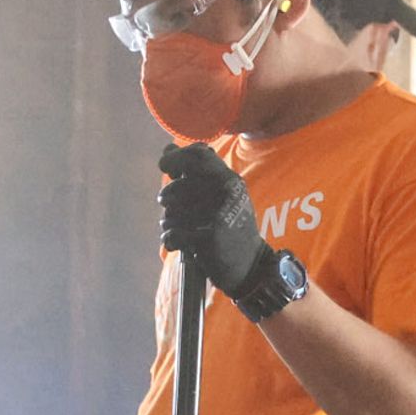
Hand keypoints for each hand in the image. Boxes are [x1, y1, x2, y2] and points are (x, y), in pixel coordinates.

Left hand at [158, 142, 270, 296]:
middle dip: (166, 198)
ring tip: (180, 228)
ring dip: (168, 222)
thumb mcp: (222, 194)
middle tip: (169, 207)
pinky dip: (170, 240)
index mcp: (231, 181)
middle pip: (177, 186)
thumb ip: (196, 171)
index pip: (198, 154)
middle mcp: (227, 195)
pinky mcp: (211, 240)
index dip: (175, 157)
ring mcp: (220, 217)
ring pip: (171, 212)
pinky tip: (179, 244)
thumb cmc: (230, 227)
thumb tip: (168, 148)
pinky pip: (173, 234)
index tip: (165, 166)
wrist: (250, 266)